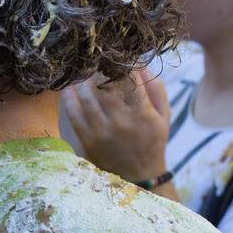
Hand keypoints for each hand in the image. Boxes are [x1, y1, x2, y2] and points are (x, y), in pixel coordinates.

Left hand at [61, 66, 169, 182]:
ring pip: (87, 97)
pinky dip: (69, 99)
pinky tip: (69, 88)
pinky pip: (74, 115)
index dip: (122, 63)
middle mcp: (122, 122)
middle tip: (95, 59)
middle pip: (105, 85)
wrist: (139, 176)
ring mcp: (103, 132)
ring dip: (83, 80)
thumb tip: (141, 64)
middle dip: (99, 69)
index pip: (130, 79)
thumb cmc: (152, 141)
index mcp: (144, 114)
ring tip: (82, 71)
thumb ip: (156, 89)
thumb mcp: (164, 116)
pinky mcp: (88, 141)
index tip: (116, 56)